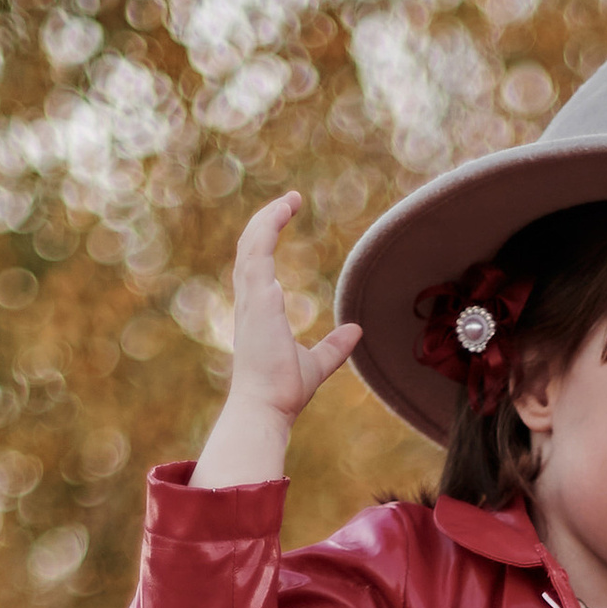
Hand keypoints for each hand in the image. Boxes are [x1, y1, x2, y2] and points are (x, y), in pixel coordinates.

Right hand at [188, 193, 362, 489]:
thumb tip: (356, 331)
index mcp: (258, 311)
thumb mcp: (318, 364)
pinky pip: (258, 250)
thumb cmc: (283, 391)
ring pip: (251, 243)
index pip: (257, 264)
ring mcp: (251, 298)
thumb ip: (335, 346)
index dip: (267, 238)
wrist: (267, 407)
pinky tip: (284, 210)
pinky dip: (268, 227)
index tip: (286, 219)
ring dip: (267, 217)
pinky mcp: (258, 298)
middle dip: (267, 220)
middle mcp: (250, 300)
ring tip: (290, 200)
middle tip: (291, 201)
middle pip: (250, 247)